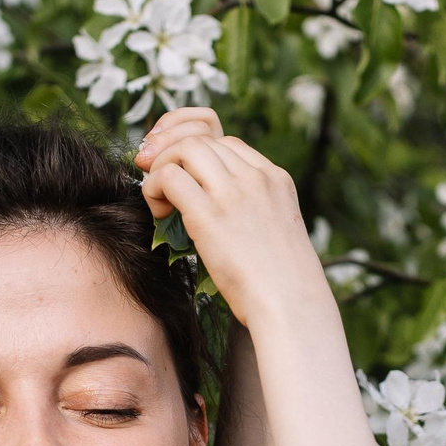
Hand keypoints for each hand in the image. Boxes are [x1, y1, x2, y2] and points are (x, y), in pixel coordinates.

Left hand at [135, 113, 326, 325]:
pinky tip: (159, 213)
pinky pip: (169, 176)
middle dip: (172, 155)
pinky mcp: (209, 214)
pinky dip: (154, 189)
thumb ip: (251, 213)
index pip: (228, 144)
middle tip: (158, 183)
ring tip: (160, 201)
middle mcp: (255, 178)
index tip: (186, 179)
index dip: (198, 157)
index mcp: (275, 180)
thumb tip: (214, 215)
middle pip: (202, 140)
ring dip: (161, 168)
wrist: (291, 305)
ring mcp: (234, 192)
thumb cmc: (283, 285)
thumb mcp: (275, 234)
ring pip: (183, 149)